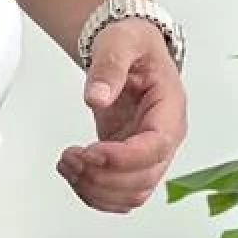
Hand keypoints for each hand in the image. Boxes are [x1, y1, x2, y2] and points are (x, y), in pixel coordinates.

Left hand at [57, 19, 187, 212]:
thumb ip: (109, 66)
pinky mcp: (129, 166)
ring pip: (130, 195)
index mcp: (169, 110)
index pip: (156, 148)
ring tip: (67, 163)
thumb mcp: (121, 41)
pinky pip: (118, 196)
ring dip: (94, 189)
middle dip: (101, 176)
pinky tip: (73, 174)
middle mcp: (165, 139)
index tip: (90, 152)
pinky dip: (93, 194)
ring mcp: (148, 157)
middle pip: (142, 179)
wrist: (129, 52)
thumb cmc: (132, 45)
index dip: (122, 159)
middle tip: (70, 157)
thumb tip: (96, 96)